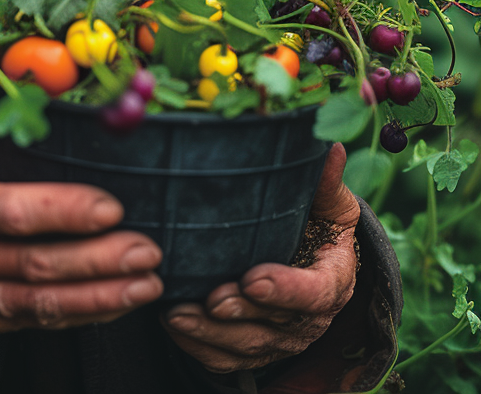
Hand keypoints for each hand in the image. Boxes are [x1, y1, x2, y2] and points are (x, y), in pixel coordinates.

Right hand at [0, 131, 162, 332]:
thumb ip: (7, 141)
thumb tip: (65, 120)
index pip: (14, 210)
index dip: (66, 211)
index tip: (112, 207)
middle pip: (36, 263)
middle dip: (99, 259)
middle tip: (146, 247)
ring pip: (43, 302)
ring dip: (102, 295)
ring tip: (145, 280)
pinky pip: (40, 322)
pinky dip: (84, 314)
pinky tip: (118, 301)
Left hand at [161, 143, 359, 372]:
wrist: (311, 259)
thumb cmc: (317, 224)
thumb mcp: (330, 203)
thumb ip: (326, 181)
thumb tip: (332, 147)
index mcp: (332, 281)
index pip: (314, 294)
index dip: (285, 290)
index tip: (253, 278)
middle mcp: (309, 319)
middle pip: (275, 326)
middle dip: (240, 314)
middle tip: (210, 299)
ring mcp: (280, 338)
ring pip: (247, 347)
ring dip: (211, 335)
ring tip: (177, 314)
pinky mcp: (255, 349)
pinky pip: (227, 359)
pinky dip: (200, 349)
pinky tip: (174, 328)